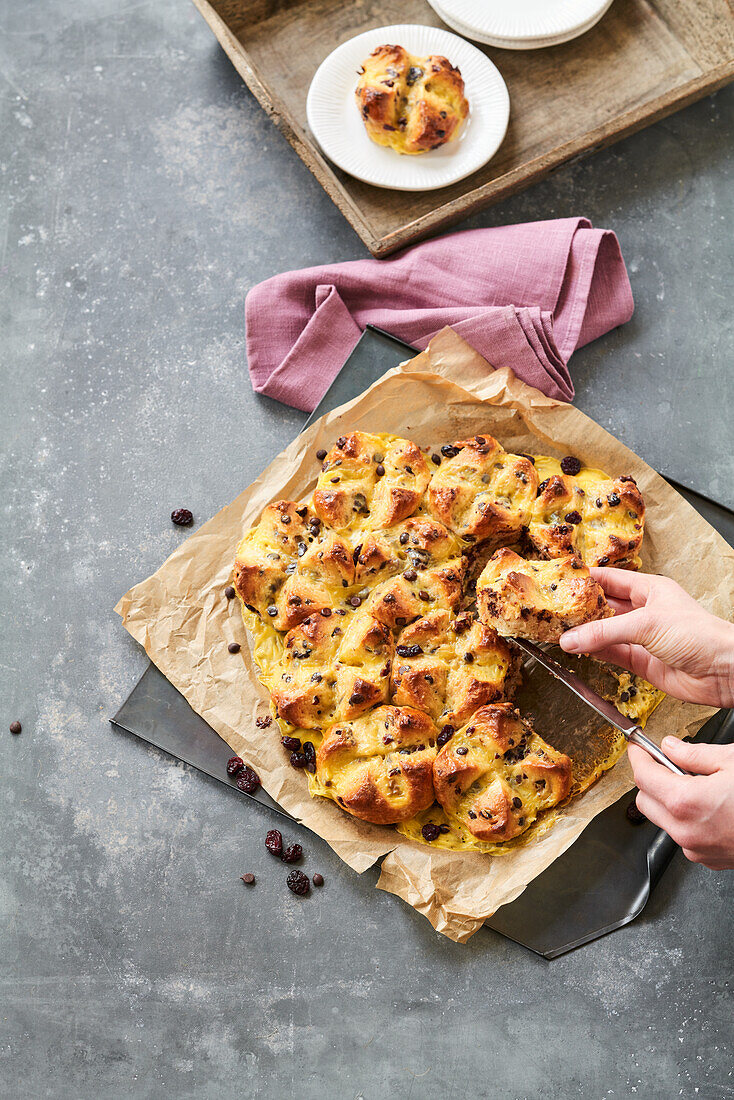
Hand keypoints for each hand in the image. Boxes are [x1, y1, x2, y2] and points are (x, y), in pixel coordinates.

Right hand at [559, 570, 733, 708]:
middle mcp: (645, 612)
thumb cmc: (701, 635)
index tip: (561, 582)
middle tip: (554, 610)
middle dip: (581, 609)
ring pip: (606, 633)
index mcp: (650, 590)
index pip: (610, 580)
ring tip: (559, 632)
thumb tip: (572, 639)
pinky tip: (578, 650)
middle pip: (605, 607)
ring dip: (585, 634)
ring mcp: (643, 638)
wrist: (724, 671)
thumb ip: (606, 632)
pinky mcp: (643, 662)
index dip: (586, 580)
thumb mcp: (647, 624)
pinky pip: (612, 655)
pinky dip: (594, 653)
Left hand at [629, 740, 733, 868]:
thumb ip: (694, 754)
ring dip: (669, 801)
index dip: (638, 757)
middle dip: (650, 780)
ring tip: (697, 784)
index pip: (642, 777)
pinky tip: (709, 806)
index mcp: (686, 802)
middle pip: (645, 801)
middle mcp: (686, 831)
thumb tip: (671, 747)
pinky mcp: (709, 860)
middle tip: (665, 762)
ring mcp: (697, 849)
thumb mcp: (732, 761)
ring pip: (663, 821)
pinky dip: (686, 819)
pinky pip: (684, 836)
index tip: (638, 748)